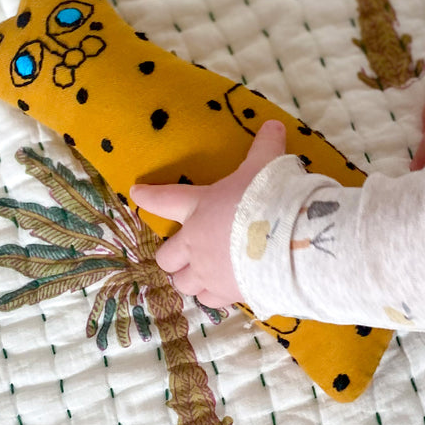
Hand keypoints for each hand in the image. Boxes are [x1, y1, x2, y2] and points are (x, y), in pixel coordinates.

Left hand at [130, 120, 286, 307]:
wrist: (287, 241)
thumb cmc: (268, 198)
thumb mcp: (267, 166)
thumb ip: (267, 146)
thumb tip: (273, 123)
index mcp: (198, 208)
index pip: (164, 200)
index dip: (148, 196)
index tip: (137, 193)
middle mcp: (195, 244)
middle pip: (166, 258)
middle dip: (172, 257)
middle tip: (184, 253)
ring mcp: (208, 272)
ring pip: (183, 284)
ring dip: (190, 279)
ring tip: (202, 275)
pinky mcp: (227, 294)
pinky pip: (211, 301)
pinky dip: (214, 295)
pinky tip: (226, 289)